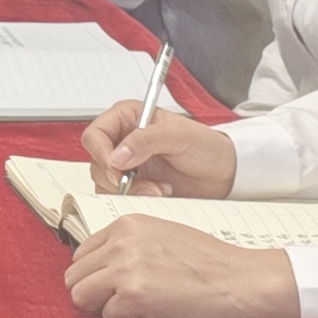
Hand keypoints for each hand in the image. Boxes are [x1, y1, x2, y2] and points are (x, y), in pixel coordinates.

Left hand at [62, 213, 301, 317]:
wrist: (243, 279)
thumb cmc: (212, 262)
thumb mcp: (164, 235)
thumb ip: (130, 245)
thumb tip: (102, 266)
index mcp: (128, 223)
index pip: (82, 252)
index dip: (95, 273)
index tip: (111, 283)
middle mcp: (122, 241)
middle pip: (74, 275)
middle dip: (93, 292)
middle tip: (120, 300)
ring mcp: (125, 267)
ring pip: (81, 296)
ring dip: (104, 307)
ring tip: (134, 306)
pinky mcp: (134, 295)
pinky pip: (108, 316)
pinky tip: (153, 312)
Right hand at [82, 98, 234, 196]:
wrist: (223, 174)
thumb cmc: (206, 147)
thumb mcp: (179, 136)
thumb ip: (146, 140)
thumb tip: (117, 155)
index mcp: (127, 117)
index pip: (95, 134)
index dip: (101, 154)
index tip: (117, 170)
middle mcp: (122, 140)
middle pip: (96, 161)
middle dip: (117, 177)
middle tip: (142, 184)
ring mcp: (127, 164)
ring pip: (104, 182)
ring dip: (129, 190)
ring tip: (157, 188)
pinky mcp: (133, 185)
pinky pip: (118, 196)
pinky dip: (136, 199)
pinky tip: (159, 193)